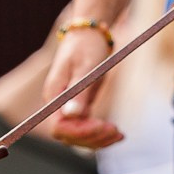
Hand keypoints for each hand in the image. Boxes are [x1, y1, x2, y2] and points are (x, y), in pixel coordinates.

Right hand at [41, 26, 123, 148]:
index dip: (80, 132)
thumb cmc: (86, 46)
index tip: (102, 126)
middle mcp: (57, 106)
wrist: (89, 34)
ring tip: (119, 134)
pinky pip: (87, 128)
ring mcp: (67, 108)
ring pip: (79, 136)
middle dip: (92, 138)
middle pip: (69, 136)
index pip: (59, 127)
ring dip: (98, 139)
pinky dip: (100, 133)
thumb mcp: (85, 68)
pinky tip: (116, 133)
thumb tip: (71, 115)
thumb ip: (79, 93)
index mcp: (54, 96)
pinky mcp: (79, 107)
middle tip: (116, 131)